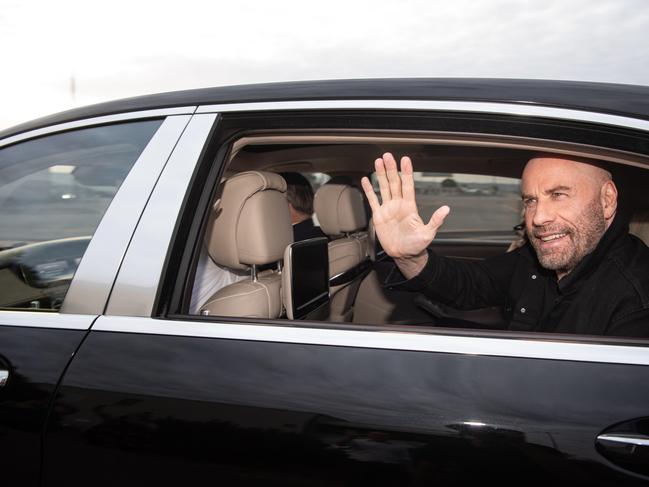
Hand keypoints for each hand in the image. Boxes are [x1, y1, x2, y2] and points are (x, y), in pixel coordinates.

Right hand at [361, 153, 449, 278]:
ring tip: (378, 162)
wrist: (404, 255)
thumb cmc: (416, 245)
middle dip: (391, 169)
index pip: (408, 185)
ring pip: (384, 187)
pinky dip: (369, 190)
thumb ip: (436, 221)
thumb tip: (446, 209)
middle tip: (387, 156)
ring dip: (381, 174)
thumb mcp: (428, 234)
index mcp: (410, 207)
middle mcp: (399, 205)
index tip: (405, 159)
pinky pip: (373, 200)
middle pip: (394, 182)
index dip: (407, 172)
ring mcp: (388, 209)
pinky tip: (366, 180)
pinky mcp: (379, 216)